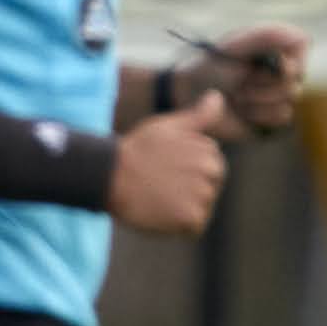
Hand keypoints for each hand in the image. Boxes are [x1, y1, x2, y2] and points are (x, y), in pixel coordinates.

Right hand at [109, 96, 234, 236]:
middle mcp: (212, 174)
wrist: (109, 175)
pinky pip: (192, 229)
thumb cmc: (137, 149)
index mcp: (211, 154)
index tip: (165, 168)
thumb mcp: (168, 127)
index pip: (210, 172)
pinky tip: (159, 213)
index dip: (186, 171)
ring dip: (182, 209)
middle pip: (208, 192)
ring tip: (158, 198)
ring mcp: (203, 197)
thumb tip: (218, 96)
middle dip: (189, 191)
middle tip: (160, 185)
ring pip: (200, 210)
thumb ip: (199, 117)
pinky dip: (177, 227)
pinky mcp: (191, 218)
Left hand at [187, 23, 310, 134]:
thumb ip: (266, 35)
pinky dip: (258, 114)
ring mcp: (279, 93)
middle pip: (296, 78)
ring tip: (237, 95)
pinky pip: (282, 117)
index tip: (270, 64)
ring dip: (257, 99)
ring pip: (289, 100)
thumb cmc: (209, 66)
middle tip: (239, 81)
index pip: (302, 43)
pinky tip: (242, 110)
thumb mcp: (234, 46)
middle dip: (262, 83)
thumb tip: (302, 37)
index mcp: (274, 45)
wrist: (189, 96)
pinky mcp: (273, 117)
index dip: (288, 57)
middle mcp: (281, 68)